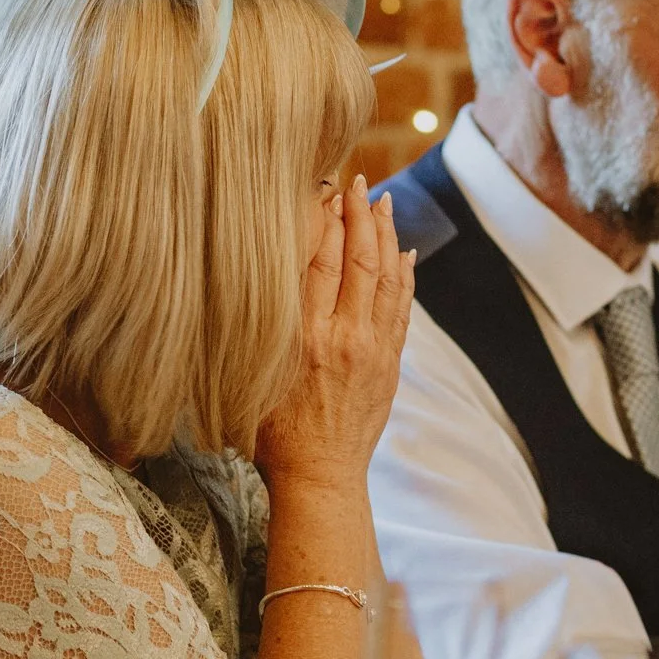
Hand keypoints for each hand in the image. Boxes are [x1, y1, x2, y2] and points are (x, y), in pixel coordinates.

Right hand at [256, 175, 414, 496]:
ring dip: (387, 235)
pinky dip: (405, 276)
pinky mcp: (389, 363)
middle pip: (358, 259)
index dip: (323, 219)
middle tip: (358, 182)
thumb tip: (262, 277)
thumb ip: (262, 327)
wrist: (318, 476)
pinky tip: (405, 253)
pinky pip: (402, 308)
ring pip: (387, 278)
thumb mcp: (253, 374)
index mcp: (304, 336)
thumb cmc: (272, 432)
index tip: (323, 188)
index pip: (318, 259)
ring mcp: (372, 349)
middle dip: (359, 214)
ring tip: (384, 202)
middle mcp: (343, 336)